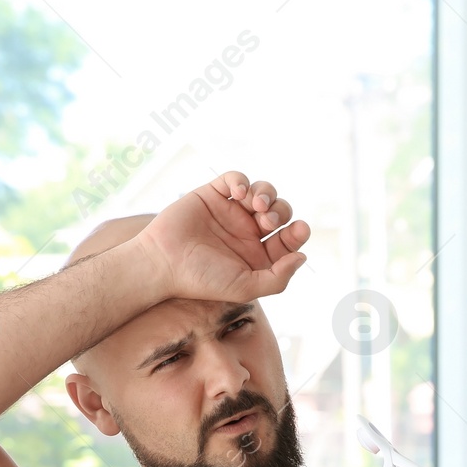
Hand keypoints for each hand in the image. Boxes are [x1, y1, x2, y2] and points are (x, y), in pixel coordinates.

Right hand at [130, 170, 309, 301]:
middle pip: (279, 212)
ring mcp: (230, 212)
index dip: (297, 232)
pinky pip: (235, 179)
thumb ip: (278, 278)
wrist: (163, 263)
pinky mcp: (212, 195)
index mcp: (257, 255)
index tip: (297, 230)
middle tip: (266, 221)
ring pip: (262, 192)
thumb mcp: (245, 287)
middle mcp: (246, 232)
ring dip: (267, 193)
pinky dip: (242, 180)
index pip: (288, 238)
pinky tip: (239, 193)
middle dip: (281, 211)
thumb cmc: (201, 280)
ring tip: (256, 205)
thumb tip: (302, 256)